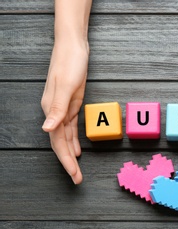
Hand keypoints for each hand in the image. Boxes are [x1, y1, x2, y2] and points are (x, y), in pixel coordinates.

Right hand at [41, 40, 88, 183]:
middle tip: (77, 179)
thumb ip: (57, 108)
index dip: (66, 160)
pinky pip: (70, 127)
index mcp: (52, 109)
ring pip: (65, 137)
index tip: (74, 175)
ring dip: (71, 154)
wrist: (73, 46)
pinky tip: (77, 149)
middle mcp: (55, 111)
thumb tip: (46, 129)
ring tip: (77, 169)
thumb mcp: (67, 85)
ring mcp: (62, 108)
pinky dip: (73, 140)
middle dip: (69, 162)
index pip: (58, 142)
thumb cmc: (70, 62)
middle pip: (61, 143)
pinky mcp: (70, 103)